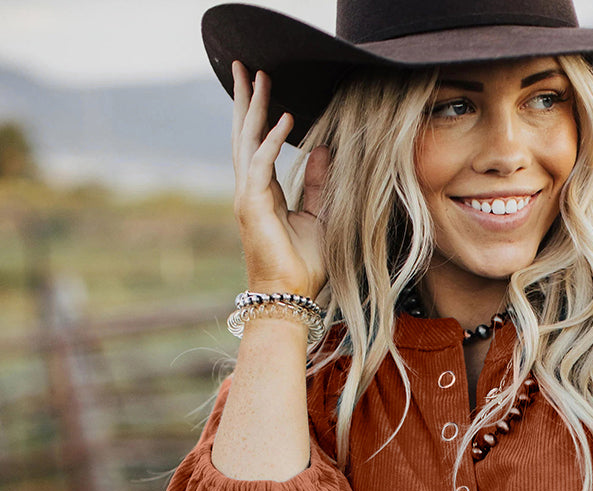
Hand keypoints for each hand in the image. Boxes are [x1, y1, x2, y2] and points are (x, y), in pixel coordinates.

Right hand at [230, 60, 330, 299]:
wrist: (289, 297)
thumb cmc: (303, 266)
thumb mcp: (318, 217)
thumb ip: (318, 185)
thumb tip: (322, 150)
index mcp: (263, 193)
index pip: (258, 145)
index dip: (260, 115)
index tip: (264, 86)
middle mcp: (250, 191)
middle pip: (244, 135)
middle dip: (245, 100)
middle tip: (245, 66)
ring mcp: (247, 197)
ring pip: (247, 142)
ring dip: (252, 108)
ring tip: (257, 77)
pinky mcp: (252, 206)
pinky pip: (262, 164)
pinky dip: (272, 141)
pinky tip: (285, 119)